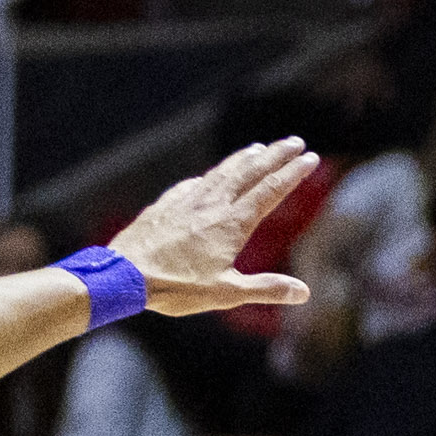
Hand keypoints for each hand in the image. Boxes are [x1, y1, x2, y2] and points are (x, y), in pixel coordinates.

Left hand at [109, 139, 321, 314]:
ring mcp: (188, 202)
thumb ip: (265, 289)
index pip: (270, 191)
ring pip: (221, 172)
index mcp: (232, 224)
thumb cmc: (175, 287)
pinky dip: (208, 176)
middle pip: (250, 172)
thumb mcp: (225, 293)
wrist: (124, 275)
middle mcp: (213, 205)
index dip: (293, 174)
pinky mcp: (166, 205)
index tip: (311, 158)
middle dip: (275, 155)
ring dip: (243, 158)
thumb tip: (303, 292)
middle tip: (294, 141)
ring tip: (257, 148)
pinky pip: (192, 184)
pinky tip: (207, 176)